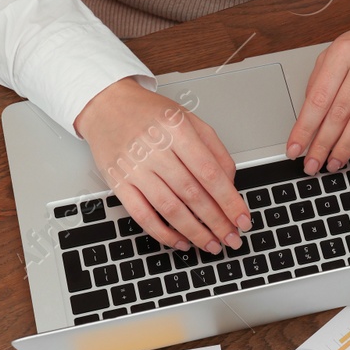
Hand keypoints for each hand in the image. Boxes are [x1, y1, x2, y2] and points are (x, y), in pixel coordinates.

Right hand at [75, 79, 250, 252]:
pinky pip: (142, 215)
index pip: (210, 174)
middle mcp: (155, 149)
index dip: (230, 201)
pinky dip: (163, 233)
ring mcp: (134, 168)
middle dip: (217, 222)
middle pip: (193, 195)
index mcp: (177, 131)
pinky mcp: (118, 183)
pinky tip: (180, 241)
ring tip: (211, 244)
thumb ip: (215, 150)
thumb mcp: (190, 120)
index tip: (242, 219)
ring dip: (194, 232)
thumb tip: (231, 184)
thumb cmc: (150, 113)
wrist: (107, 105)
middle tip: (232, 238)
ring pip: (169, 209)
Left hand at [286, 0, 349, 173]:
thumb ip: (323, 76)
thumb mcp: (343, 47)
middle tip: (312, 165)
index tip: (295, 148)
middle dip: (322, 143)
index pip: (318, 98)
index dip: (304, 128)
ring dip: (346, 146)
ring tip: (335, 163)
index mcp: (343, 51)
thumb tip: (307, 114)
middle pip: (339, 112)